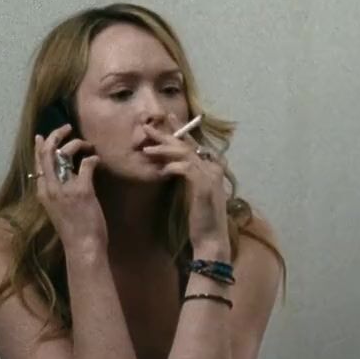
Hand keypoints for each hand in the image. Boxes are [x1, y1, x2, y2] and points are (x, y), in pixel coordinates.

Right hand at [34, 124, 105, 252]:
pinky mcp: (82, 190)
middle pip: (47, 153)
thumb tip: (62, 178)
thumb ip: (57, 192)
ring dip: (77, 144)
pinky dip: (93, 159)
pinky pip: (86, 164)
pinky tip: (97, 160)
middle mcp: (50, 188)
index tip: (43, 136)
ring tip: (87, 144)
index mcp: (42, 192)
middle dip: (55, 135)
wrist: (82, 246)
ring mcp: (65, 188)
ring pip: (64, 154)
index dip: (40, 146)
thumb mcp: (57, 210)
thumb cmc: (72, 231)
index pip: (37, 163)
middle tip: (66, 127)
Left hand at [140, 115, 231, 257]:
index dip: (180, 130)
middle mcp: (213, 168)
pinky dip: (172, 167)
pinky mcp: (204, 186)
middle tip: (148, 127)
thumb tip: (169, 165)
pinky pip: (186, 168)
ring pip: (185, 154)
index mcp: (211, 168)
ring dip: (164, 150)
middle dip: (167, 134)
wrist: (211, 239)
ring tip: (146, 149)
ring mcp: (210, 176)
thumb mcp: (191, 194)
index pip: (193, 144)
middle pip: (187, 145)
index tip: (166, 119)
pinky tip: (161, 170)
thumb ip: (186, 177)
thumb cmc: (200, 220)